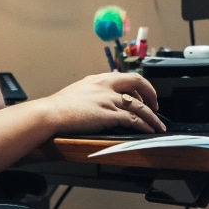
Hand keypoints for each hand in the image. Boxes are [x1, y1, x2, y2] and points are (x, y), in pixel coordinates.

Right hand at [43, 73, 165, 134]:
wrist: (49, 113)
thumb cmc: (58, 107)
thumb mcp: (77, 91)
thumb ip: (91, 92)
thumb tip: (97, 101)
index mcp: (98, 79)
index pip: (125, 78)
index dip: (138, 87)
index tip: (142, 96)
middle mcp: (106, 85)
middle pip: (137, 83)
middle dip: (151, 94)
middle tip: (156, 106)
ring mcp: (108, 99)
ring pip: (139, 106)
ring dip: (152, 117)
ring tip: (158, 126)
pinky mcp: (108, 114)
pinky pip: (133, 119)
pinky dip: (144, 125)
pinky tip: (148, 131)